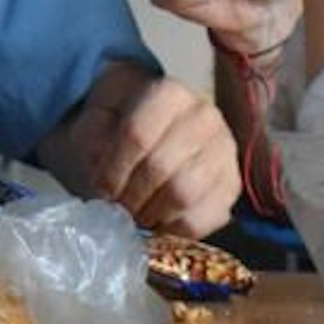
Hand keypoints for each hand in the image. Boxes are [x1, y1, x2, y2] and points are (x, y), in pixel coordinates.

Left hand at [43, 61, 242, 236]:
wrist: (149, 138)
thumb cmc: (118, 127)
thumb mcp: (95, 118)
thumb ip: (92, 136)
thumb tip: (100, 165)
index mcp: (169, 93)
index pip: (137, 135)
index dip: (112, 170)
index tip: (100, 187)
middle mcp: (204, 117)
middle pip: (160, 168)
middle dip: (130, 195)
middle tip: (116, 206)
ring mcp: (224, 152)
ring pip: (182, 194)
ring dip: (149, 212)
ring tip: (135, 213)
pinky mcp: (231, 187)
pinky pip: (200, 219)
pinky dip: (171, 229)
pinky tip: (157, 221)